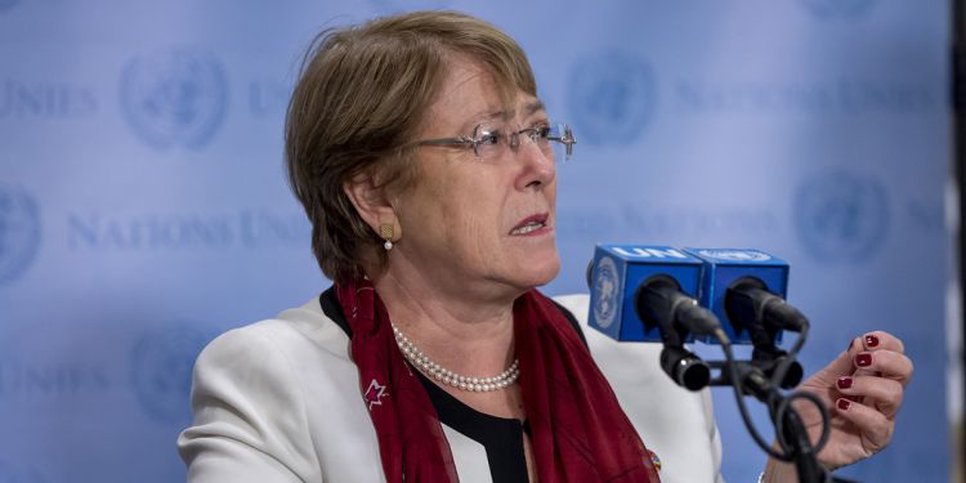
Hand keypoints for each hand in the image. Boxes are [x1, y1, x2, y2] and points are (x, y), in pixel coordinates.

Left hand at [763, 331, 912, 480]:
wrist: (793, 436)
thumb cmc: (807, 409)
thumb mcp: (821, 379)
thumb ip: (842, 363)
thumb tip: (860, 342)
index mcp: (869, 377)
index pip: (894, 355)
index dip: (887, 343)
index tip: (868, 340)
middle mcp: (878, 396)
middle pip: (904, 371)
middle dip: (885, 359)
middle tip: (860, 361)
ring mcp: (879, 417)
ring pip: (894, 394)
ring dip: (866, 384)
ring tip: (841, 386)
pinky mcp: (874, 440)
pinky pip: (879, 423)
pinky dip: (859, 411)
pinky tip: (841, 407)